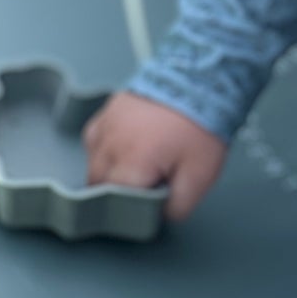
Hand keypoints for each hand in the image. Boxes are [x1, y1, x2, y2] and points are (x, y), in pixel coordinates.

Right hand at [83, 90, 226, 221]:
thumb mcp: (200, 176)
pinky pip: (96, 140)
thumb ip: (178, 205)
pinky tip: (130, 144)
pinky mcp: (107, 112)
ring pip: (94, 163)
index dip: (130, 207)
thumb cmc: (201, 127)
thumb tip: (160, 216)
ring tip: (144, 160)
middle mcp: (109, 147)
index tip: (147, 204)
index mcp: (130, 166)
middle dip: (119, 190)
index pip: (114, 204)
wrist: (202, 81)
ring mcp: (105, 127)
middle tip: (148, 181)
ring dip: (112, 169)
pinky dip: (108, 148)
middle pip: (99, 185)